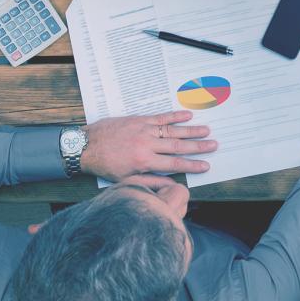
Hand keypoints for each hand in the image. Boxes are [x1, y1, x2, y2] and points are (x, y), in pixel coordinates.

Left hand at [79, 111, 216, 181]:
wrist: (85, 146)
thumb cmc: (105, 165)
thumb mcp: (127, 180)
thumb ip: (151, 182)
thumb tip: (171, 185)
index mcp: (144, 162)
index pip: (174, 164)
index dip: (192, 165)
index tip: (206, 165)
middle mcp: (147, 144)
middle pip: (178, 145)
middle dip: (198, 146)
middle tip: (214, 145)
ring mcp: (143, 130)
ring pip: (172, 130)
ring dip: (191, 130)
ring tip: (207, 130)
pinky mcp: (138, 120)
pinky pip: (160, 117)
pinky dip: (174, 116)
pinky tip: (187, 116)